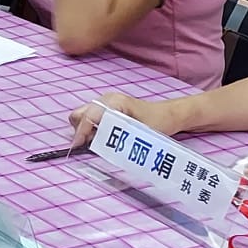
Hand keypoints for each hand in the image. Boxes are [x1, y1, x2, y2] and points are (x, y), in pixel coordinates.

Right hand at [68, 90, 183, 145]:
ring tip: (97, 144)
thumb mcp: (138, 133)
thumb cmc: (158, 122)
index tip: (77, 148)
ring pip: (83, 117)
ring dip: (85, 132)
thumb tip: (98, 148)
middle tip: (89, 147)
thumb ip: (118, 140)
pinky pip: (90, 119)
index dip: (81, 133)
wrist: (170, 115)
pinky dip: (91, 130)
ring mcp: (106, 103)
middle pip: (80, 114)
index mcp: (114, 102)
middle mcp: (106, 99)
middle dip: (80, 131)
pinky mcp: (107, 109)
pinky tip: (102, 139)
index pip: (88, 116)